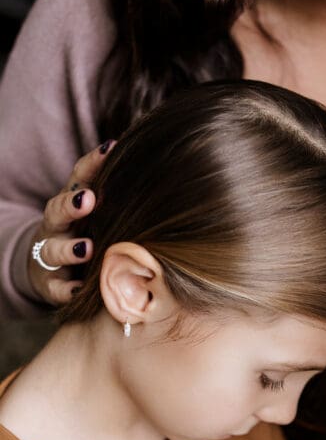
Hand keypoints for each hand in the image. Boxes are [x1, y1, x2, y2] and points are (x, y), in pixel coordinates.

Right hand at [27, 141, 114, 304]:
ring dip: (68, 249)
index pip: (79, 178)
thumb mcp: (100, 212)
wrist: (51, 270)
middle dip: (72, 205)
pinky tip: (78, 290)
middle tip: (88, 199)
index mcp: (72, 203)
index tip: (111, 149)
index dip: (92, 163)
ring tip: (88, 248)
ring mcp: (50, 254)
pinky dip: (65, 289)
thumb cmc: (87, 234)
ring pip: (52, 249)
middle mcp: (57, 226)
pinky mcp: (50, 284)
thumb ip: (120, 194)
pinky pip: (55, 287)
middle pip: (57, 210)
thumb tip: (162, 165)